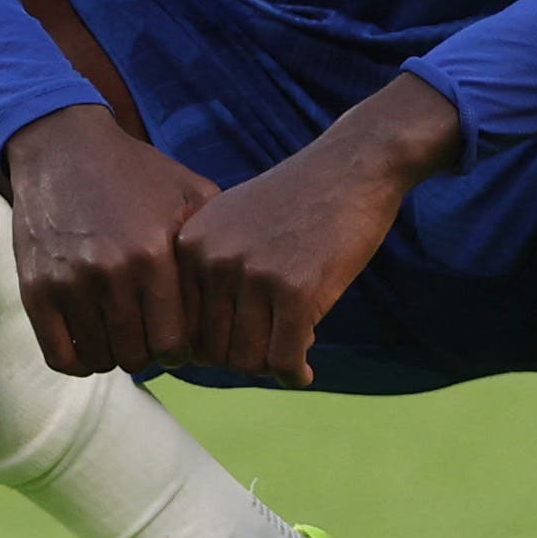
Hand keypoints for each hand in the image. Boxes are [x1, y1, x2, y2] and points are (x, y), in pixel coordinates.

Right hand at [4, 105, 219, 376]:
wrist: (63, 147)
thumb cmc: (135, 172)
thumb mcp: (190, 192)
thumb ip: (218, 240)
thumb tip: (246, 290)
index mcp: (154, 254)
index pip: (175, 342)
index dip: (180, 349)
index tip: (176, 339)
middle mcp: (111, 272)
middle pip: (138, 355)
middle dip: (148, 352)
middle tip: (147, 336)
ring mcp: (68, 283)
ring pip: (100, 358)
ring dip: (115, 354)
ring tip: (122, 334)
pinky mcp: (35, 289)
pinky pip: (60, 356)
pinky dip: (78, 360)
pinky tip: (90, 341)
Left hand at [175, 73, 462, 385]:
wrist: (354, 164)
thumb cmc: (299, 196)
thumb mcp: (233, 222)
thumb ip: (208, 271)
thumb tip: (195, 349)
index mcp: (190, 245)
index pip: (182, 327)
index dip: (211, 347)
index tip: (241, 343)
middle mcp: (212, 260)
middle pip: (211, 351)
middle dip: (242, 358)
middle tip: (270, 351)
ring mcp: (252, 275)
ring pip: (246, 361)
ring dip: (268, 366)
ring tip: (289, 353)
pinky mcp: (295, 290)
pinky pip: (283, 360)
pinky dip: (294, 374)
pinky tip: (305, 369)